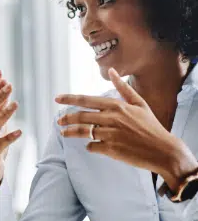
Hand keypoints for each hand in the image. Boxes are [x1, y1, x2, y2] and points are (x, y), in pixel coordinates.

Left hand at [56, 67, 197, 190]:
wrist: (164, 150)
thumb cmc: (151, 126)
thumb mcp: (139, 104)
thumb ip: (123, 88)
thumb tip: (111, 70)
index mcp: (117, 106)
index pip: (87, 100)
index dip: (69, 99)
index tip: (57, 98)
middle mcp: (112, 118)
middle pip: (81, 116)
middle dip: (67, 118)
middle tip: (59, 121)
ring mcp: (111, 134)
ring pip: (83, 131)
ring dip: (71, 132)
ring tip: (64, 133)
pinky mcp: (111, 149)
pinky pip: (92, 146)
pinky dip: (90, 146)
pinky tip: (92, 146)